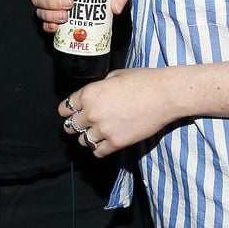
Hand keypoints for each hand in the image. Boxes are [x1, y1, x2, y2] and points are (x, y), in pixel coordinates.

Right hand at [32, 0, 131, 33]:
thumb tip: (115, 8)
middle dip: (52, 1)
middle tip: (70, 5)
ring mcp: (54, 4)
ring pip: (40, 8)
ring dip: (49, 14)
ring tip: (65, 18)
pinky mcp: (56, 19)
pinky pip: (44, 23)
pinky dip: (48, 26)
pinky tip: (56, 29)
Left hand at [59, 67, 176, 157]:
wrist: (164, 95)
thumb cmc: (143, 81)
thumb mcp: (115, 75)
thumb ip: (99, 86)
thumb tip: (95, 92)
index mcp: (89, 94)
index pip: (65, 108)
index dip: (67, 110)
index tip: (70, 113)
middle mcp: (92, 113)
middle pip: (72, 126)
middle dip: (75, 125)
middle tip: (80, 125)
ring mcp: (103, 129)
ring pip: (83, 141)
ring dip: (87, 137)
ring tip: (95, 134)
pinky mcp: (116, 142)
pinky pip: (98, 152)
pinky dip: (99, 148)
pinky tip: (104, 143)